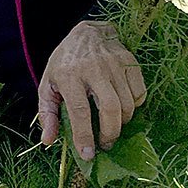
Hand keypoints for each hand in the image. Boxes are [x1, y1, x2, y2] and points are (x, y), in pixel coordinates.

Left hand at [38, 20, 146, 158]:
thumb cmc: (65, 63)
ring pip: (127, 104)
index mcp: (68, 74)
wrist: (87, 33)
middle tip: (105, 144)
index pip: (79, 111)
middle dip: (110, 133)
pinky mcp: (130, 61)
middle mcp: (93, 68)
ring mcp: (114, 63)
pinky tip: (123, 107)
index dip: (84, 135)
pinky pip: (139, 93)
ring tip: (112, 127)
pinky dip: (134, 106)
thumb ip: (47, 113)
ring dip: (122, 122)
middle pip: (109, 109)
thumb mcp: (48, 84)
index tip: (88, 154)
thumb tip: (48, 141)